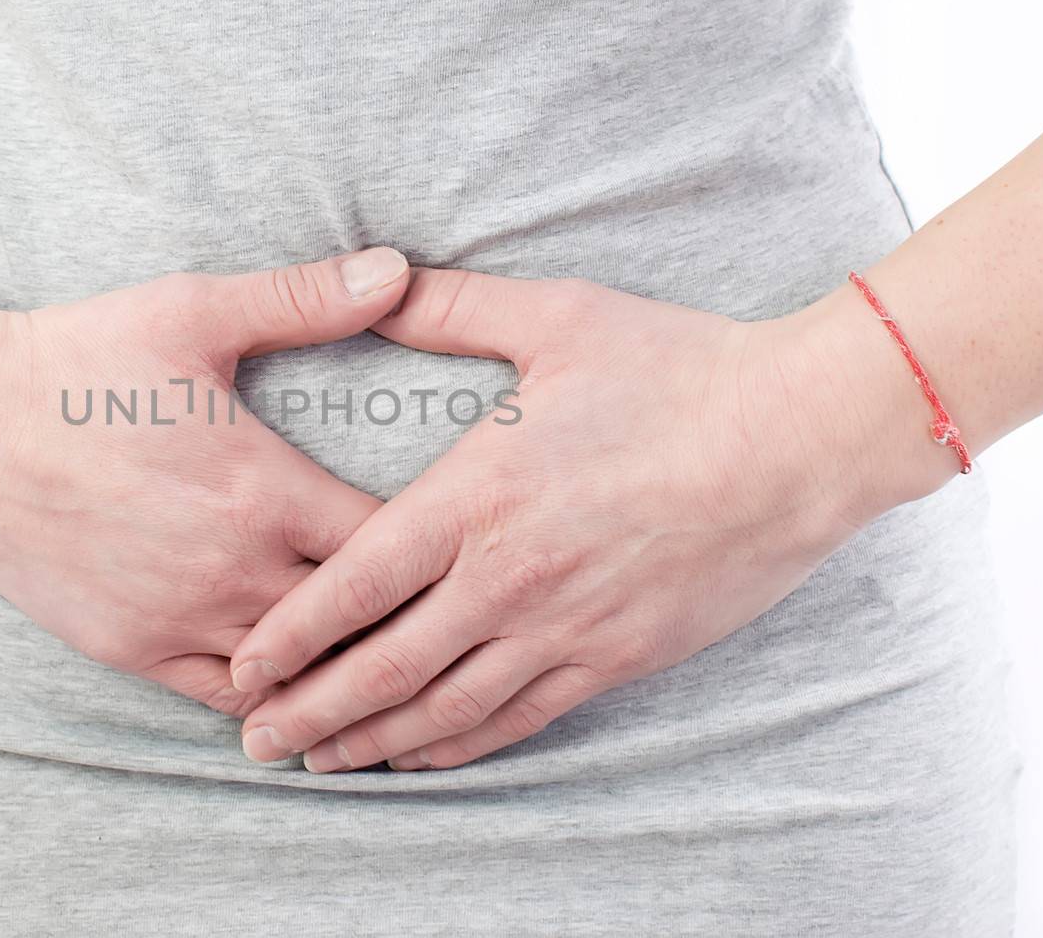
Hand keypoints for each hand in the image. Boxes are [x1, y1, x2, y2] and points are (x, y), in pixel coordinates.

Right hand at [0, 247, 410, 716]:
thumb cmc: (77, 359)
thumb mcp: (193, 311)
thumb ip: (303, 298)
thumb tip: (399, 269)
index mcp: (264, 492)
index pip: (392, 547)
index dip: (437, 547)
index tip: (460, 534)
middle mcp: (232, 571)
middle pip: (357, 624)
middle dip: (403, 612)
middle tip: (443, 602)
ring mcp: (179, 618)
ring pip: (297, 674)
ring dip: (342, 661)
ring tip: (384, 649)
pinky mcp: (130, 648)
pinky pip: (226, 696)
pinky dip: (268, 689)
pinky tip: (295, 674)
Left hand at [228, 268, 915, 769]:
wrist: (802, 436)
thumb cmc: (678, 370)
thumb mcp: (555, 317)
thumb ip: (450, 309)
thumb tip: (373, 280)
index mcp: (476, 495)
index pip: (353, 583)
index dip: (288, 634)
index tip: (239, 666)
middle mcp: (507, 576)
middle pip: (382, 664)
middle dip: (309, 708)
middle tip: (255, 738)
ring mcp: (564, 626)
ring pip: (444, 706)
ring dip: (372, 738)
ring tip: (320, 761)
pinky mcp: (616, 656)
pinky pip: (519, 717)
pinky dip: (459, 744)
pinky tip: (421, 755)